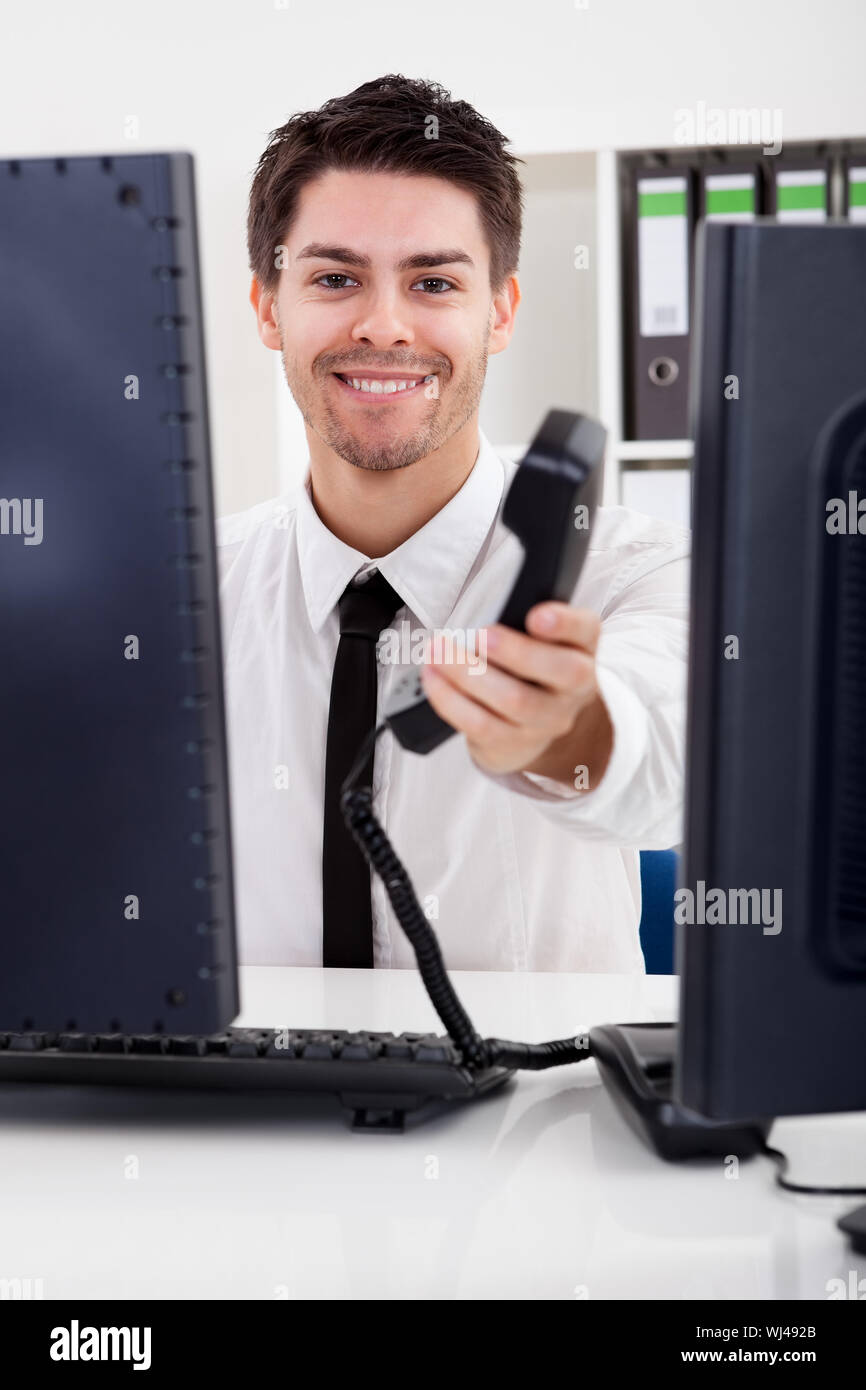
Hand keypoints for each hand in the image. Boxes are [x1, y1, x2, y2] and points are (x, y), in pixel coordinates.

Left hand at [420, 602, 610, 782]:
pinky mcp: (515, 743)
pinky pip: (481, 724)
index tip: (536, 615)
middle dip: (517, 652)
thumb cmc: (529, 667)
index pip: (586, 630)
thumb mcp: (538, 639)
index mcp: (582, 647)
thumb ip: (521, 620)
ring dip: (469, 673)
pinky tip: (433, 677)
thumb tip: (483, 609)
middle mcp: (573, 687)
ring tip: (439, 652)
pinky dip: (450, 699)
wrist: (532, 723)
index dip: (565, 622)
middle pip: (561, 671)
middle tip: (481, 636)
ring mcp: (548, 720)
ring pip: (515, 700)